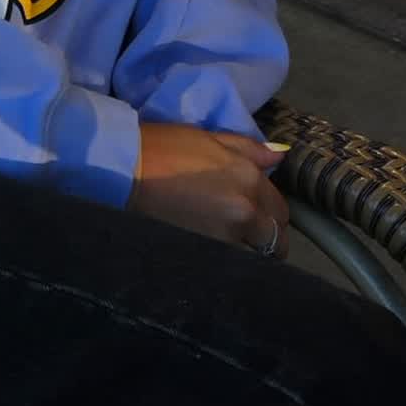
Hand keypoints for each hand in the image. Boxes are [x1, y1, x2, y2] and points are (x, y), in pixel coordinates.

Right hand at [129, 123, 289, 256]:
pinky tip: (218, 260)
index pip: (280, 209)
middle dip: (267, 240)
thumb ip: (249, 149)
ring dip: (250, 256)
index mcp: (249, 179)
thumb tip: (281, 154)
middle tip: (251, 239)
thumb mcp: (209, 137)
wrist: (125, 171)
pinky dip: (230, 266)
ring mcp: (226, 238)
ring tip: (232, 251)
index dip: (272, 215)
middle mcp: (245, 211)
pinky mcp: (206, 256)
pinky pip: (231, 268)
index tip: (262, 219)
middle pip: (274, 240)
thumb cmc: (163, 147)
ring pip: (255, 258)